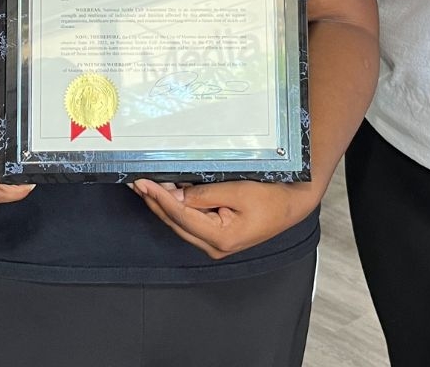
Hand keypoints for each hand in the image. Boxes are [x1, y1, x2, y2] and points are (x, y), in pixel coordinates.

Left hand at [131, 178, 318, 258]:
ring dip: (161, 206)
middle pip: (176, 223)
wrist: (293, 204)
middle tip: (136, 183)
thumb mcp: (238, 190)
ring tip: (144, 188)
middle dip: (154, 203)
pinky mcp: (217, 236)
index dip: (159, 198)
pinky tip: (165, 196)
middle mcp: (215, 246)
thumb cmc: (271, 197)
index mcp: (221, 237)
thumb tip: (176, 194)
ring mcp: (215, 244)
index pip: (180, 215)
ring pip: (180, 224)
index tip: (143, 183)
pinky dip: (175, 209)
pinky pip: (189, 223)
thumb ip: (205, 194)